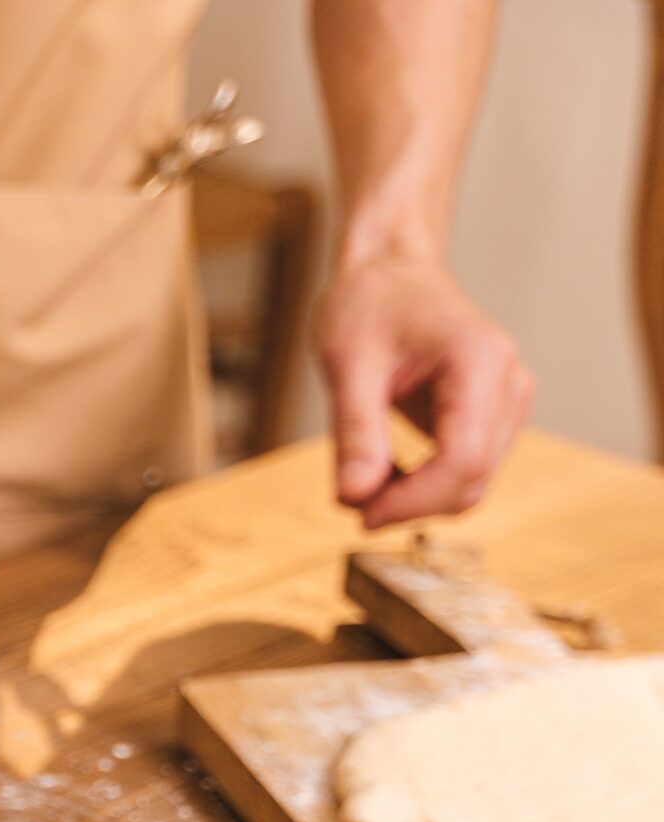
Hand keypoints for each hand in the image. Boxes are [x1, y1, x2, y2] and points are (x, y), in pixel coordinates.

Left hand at [317, 253, 532, 527]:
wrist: (392, 272)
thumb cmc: (371, 303)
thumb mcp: (348, 364)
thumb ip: (354, 433)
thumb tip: (354, 499)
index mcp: (480, 363)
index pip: (463, 460)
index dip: (412, 501)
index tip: (360, 513)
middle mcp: (509, 384)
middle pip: (472, 480)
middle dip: (410, 505)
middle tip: (350, 500)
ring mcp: (508, 402)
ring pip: (471, 483)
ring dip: (416, 499)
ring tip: (362, 477)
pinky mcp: (493, 417)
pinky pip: (464, 471)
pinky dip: (423, 485)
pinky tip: (383, 471)